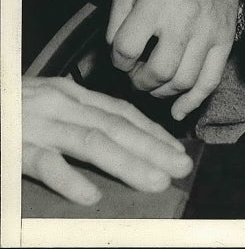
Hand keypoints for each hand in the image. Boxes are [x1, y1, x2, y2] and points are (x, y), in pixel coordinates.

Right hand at [22, 77, 191, 204]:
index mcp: (68, 94)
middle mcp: (59, 104)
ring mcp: (36, 124)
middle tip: (181, 166)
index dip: (151, 130)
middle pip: (115, 126)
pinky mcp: (12, 145)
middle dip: (153, 147)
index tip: (177, 148)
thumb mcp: (44, 104)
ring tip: (155, 181)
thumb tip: (114, 137)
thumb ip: (76, 115)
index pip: (120, 111)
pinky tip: (90, 196)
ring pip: (91, 141)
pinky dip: (68, 179)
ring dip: (128, 162)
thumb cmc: (9, 109)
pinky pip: (43, 162)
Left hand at [107, 0, 241, 119]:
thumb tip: (113, 53)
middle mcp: (186, 17)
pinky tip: (179, 110)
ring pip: (183, 81)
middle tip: (136, 74)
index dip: (118, 59)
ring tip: (154, 82)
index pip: (127, 48)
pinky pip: (211, 81)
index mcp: (158, 0)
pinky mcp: (225, 39)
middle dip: (139, 81)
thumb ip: (115, 17)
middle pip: (158, 71)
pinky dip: (193, 102)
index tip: (122, 54)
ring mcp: (209, 30)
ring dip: (162, 91)